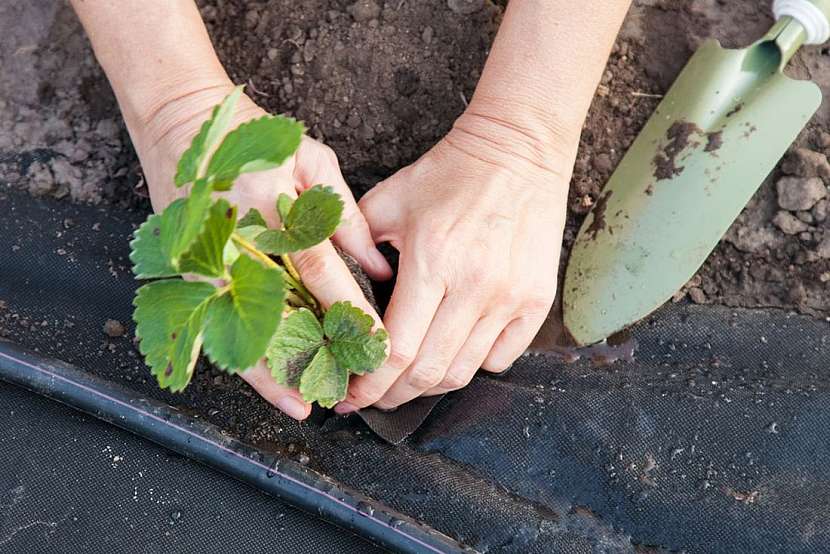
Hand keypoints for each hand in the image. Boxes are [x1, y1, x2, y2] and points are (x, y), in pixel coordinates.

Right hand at [131, 83, 391, 419]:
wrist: (182, 123)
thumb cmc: (254, 140)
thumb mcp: (311, 161)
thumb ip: (345, 217)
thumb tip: (377, 266)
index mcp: (275, 213)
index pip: (320, 272)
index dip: (349, 311)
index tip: (377, 344)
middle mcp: (242, 245)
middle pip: (285, 312)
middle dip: (321, 352)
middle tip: (353, 387)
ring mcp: (212, 263)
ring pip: (249, 329)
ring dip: (283, 372)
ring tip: (313, 401)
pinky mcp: (194, 275)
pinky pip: (220, 328)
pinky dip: (249, 364)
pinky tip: (275, 388)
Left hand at [336, 112, 572, 411]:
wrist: (518, 151)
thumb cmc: (450, 174)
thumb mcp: (388, 201)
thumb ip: (355, 247)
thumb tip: (335, 294)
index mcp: (431, 262)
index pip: (395, 349)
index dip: (369, 384)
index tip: (350, 396)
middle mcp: (474, 287)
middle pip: (428, 373)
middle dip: (392, 396)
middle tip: (373, 397)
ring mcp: (510, 298)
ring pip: (463, 371)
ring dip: (429, 386)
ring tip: (408, 382)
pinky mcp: (537, 301)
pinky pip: (500, 358)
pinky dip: (472, 365)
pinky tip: (453, 353)